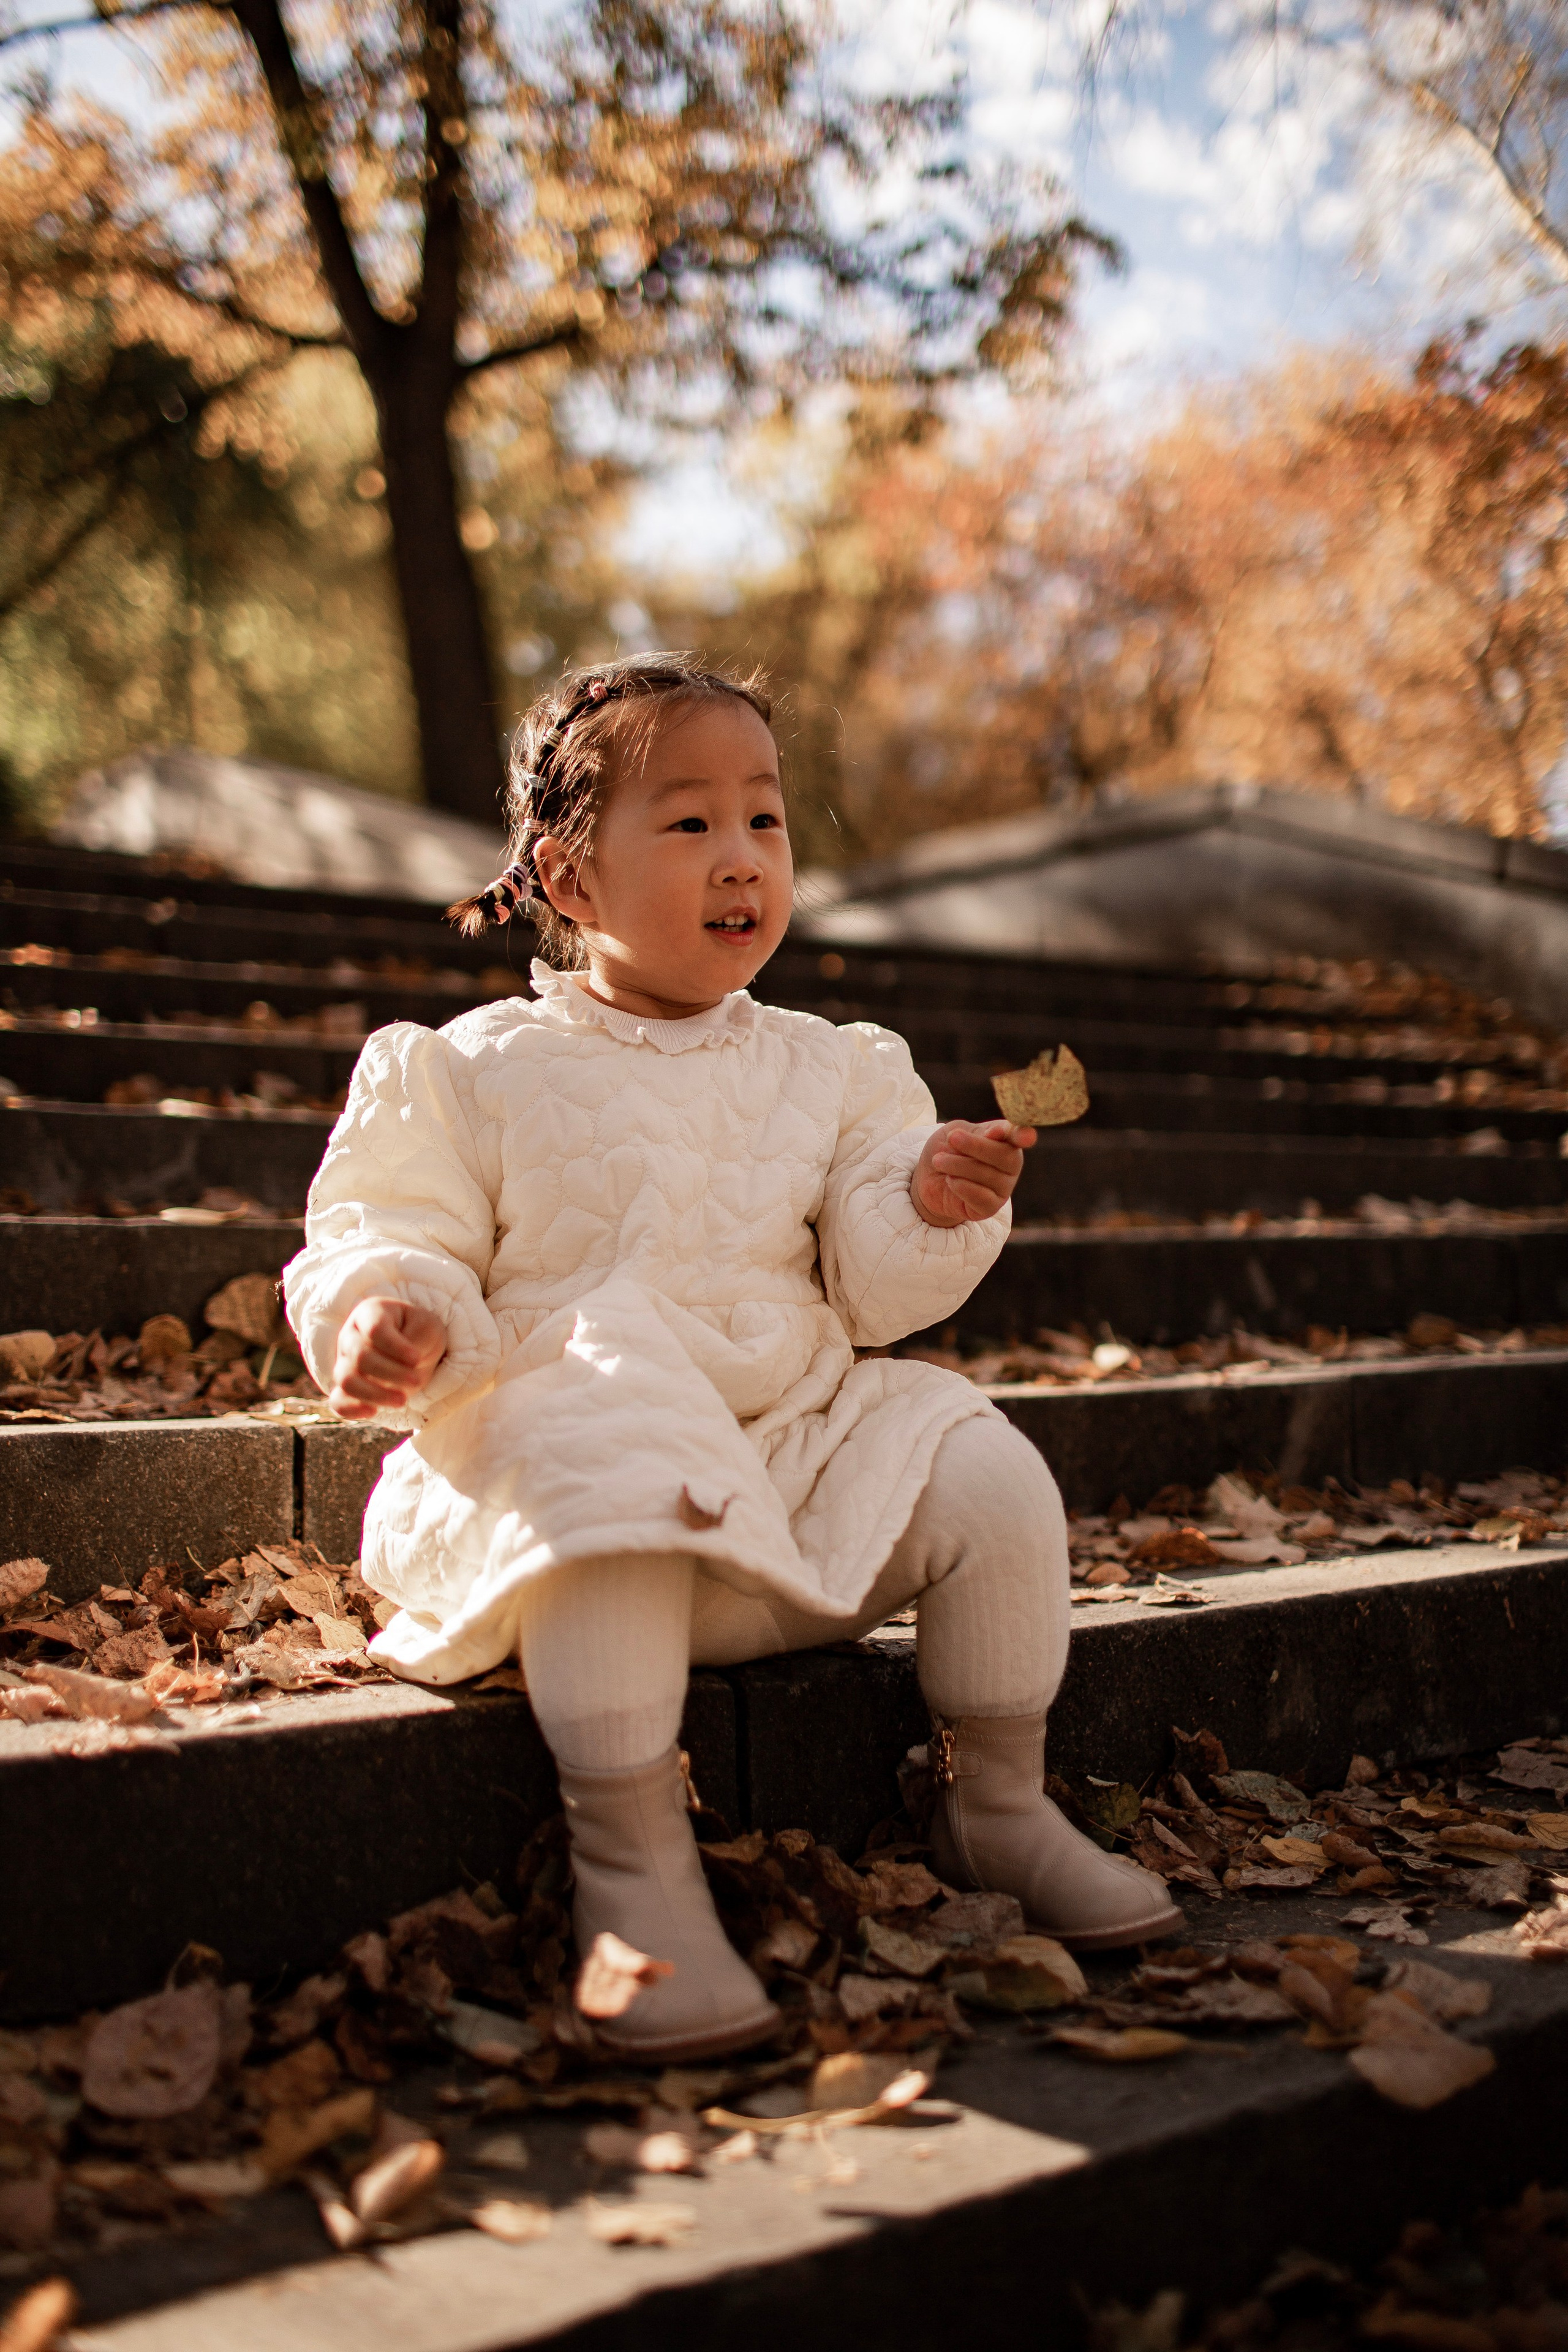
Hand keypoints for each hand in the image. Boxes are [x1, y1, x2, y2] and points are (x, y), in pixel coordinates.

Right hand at [329, 1298, 448, 1419]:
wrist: (415, 1350)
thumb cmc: (419, 1332)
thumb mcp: (427, 1327)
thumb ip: (417, 1340)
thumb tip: (407, 1363)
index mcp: (370, 1313)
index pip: (374, 1329)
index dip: (394, 1346)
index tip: (416, 1358)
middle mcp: (351, 1336)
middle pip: (360, 1356)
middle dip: (391, 1372)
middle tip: (416, 1380)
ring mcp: (344, 1362)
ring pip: (347, 1380)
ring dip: (375, 1394)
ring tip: (402, 1400)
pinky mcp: (346, 1387)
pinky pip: (338, 1401)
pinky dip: (352, 1409)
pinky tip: (373, 1412)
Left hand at [911, 1119, 1034, 1227]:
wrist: (926, 1179)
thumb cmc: (946, 1150)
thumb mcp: (955, 1132)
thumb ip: (977, 1132)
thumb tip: (999, 1133)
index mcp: (1006, 1141)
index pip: (1019, 1137)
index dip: (1022, 1135)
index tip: (1025, 1136)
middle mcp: (1010, 1166)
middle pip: (1006, 1156)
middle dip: (977, 1146)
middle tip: (952, 1138)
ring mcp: (1003, 1188)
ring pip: (989, 1176)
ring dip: (959, 1165)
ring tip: (939, 1160)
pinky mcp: (990, 1208)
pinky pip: (982, 1198)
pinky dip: (962, 1187)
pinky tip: (950, 1180)